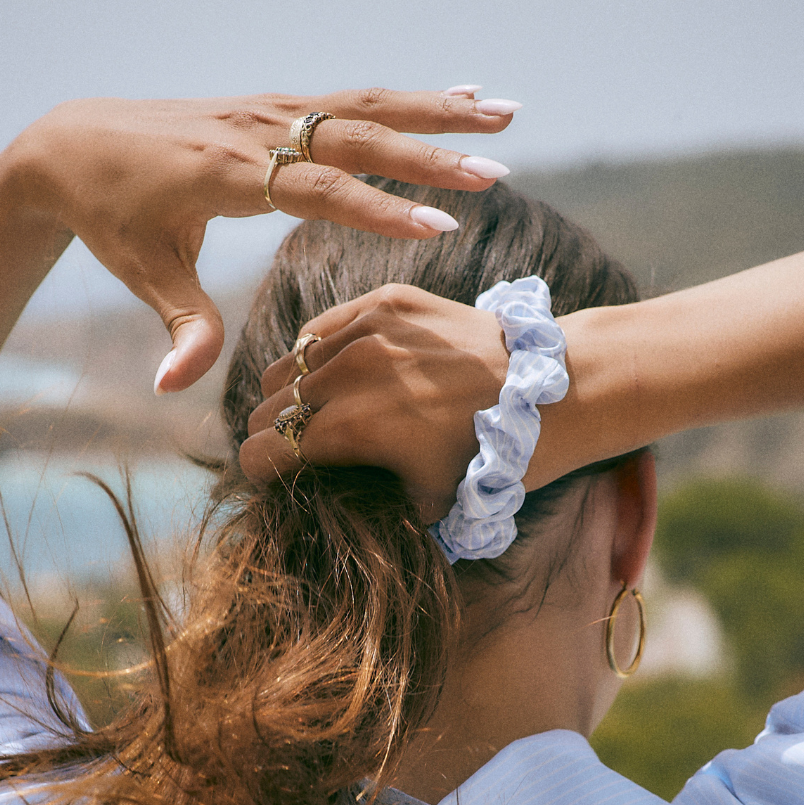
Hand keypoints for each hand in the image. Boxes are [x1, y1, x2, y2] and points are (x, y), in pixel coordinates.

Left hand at [11, 90, 517, 392]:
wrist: (76, 143)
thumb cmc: (111, 216)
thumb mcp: (143, 273)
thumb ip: (178, 328)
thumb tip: (175, 391)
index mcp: (227, 172)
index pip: (316, 189)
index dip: (378, 210)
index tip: (437, 228)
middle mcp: (257, 129)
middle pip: (356, 135)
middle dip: (430, 154)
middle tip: (496, 170)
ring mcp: (270, 109)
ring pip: (366, 104)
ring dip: (438, 109)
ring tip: (505, 113)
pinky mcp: (277, 105)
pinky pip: (353, 98)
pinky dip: (410, 98)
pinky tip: (456, 96)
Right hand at [240, 284, 510, 521]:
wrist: (543, 393)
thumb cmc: (484, 458)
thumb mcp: (421, 502)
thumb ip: (361, 502)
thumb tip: (320, 502)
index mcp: (351, 429)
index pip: (262, 451)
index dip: (260, 472)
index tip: (270, 477)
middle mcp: (348, 373)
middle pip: (266, 406)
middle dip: (270, 433)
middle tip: (288, 446)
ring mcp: (366, 330)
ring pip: (287, 364)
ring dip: (289, 392)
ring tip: (310, 408)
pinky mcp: (385, 301)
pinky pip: (321, 328)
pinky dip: (317, 354)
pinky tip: (336, 371)